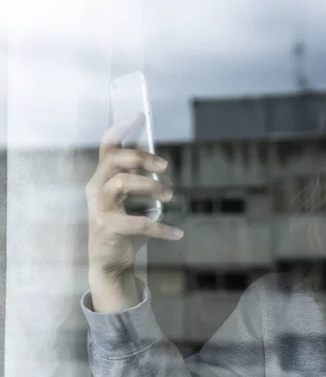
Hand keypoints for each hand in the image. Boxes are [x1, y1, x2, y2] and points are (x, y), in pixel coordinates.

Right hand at [85, 112, 183, 281]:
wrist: (111, 262)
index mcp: (102, 178)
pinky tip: (177, 233)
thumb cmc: (126, 227)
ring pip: (122, 183)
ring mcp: (99, 208)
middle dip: (141, 158)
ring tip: (170, 196)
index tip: (140, 115)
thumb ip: (145, 183)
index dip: (122, 128)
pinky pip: (138, 222)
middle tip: (165, 166)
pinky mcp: (107, 227)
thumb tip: (164, 170)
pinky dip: (162, 228)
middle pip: (114, 160)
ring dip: (151, 186)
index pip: (108, 146)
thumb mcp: (135, 202)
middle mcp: (96, 189)